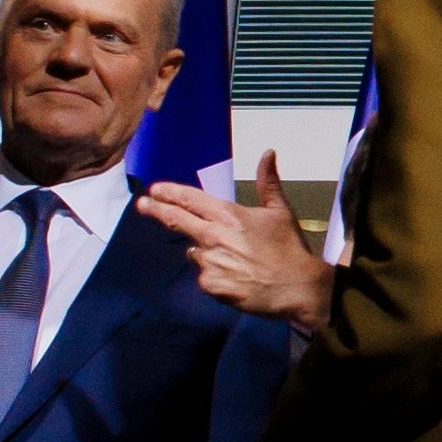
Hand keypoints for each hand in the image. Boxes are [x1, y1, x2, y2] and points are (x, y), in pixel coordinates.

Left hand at [138, 151, 334, 329]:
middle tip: (143, 205)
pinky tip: (235, 277)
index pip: (189, 199)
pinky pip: (204, 277)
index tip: (154, 190)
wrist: (298, 288)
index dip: (169, 193)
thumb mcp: (280, 212)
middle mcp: (213, 236)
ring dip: (205, 252)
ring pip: (195, 252)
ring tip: (233, 259)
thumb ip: (268, 182)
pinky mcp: (211, 284)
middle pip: (176, 220)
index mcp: (228, 215)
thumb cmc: (290, 248)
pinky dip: (214, 275)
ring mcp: (210, 261)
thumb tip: (268, 153)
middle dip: (156, 210)